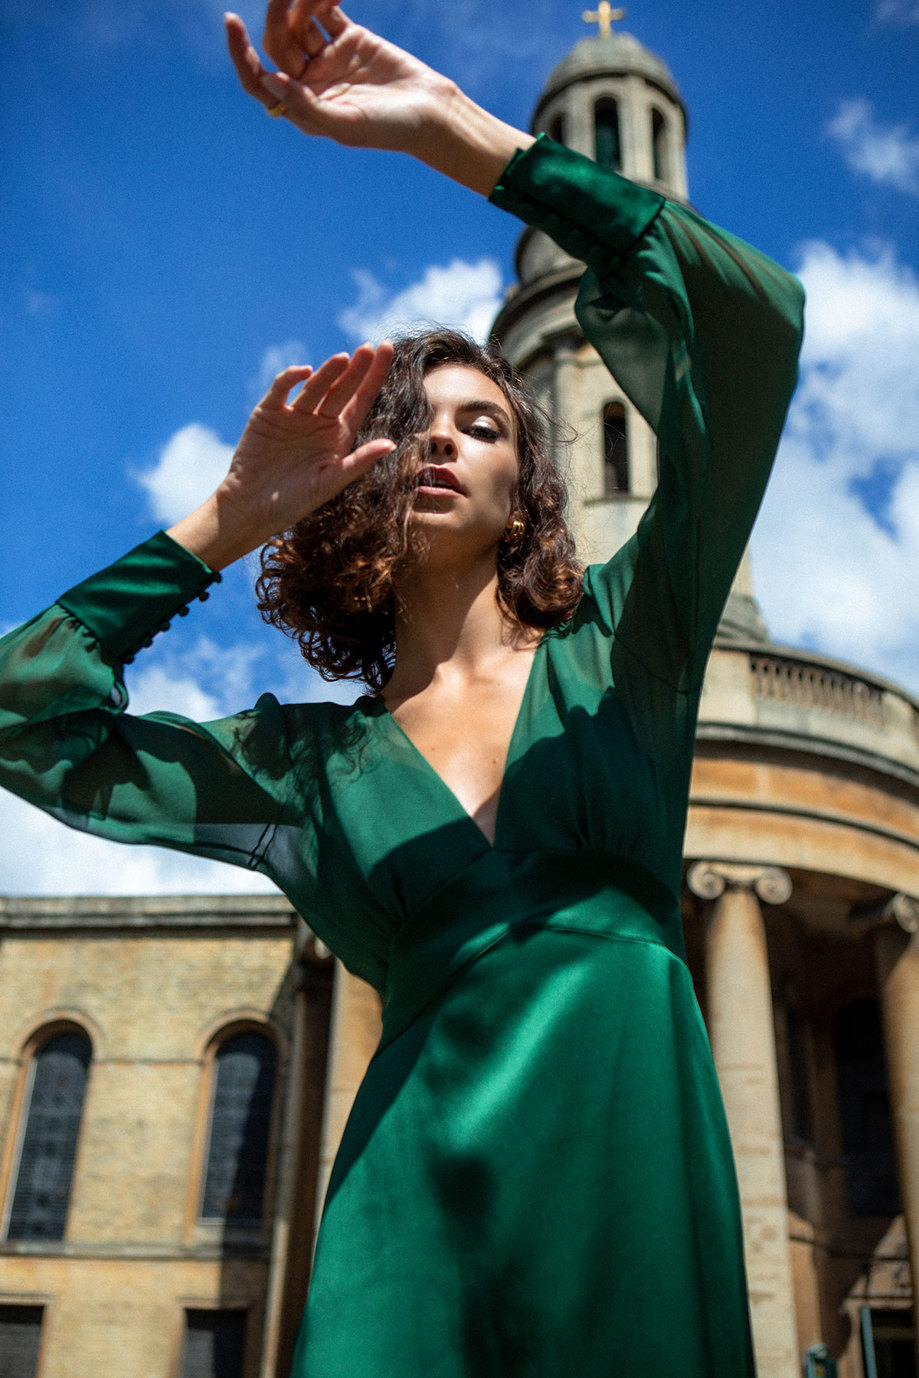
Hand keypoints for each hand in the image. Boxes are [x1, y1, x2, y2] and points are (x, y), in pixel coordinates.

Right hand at [167, 342, 393, 568]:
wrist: (252, 507)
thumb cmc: (294, 502)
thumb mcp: (330, 483)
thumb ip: (359, 462)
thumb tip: (391, 444)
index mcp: (338, 435)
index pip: (361, 400)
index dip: (374, 376)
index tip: (387, 349)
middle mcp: (319, 420)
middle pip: (341, 389)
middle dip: (356, 368)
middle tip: (369, 348)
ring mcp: (294, 414)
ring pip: (314, 387)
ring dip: (328, 372)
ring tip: (343, 358)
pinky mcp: (268, 412)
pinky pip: (281, 390)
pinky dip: (291, 379)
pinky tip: (305, 371)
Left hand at [225, 4, 450, 156]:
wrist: (430, 114)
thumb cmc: (388, 130)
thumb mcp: (345, 125)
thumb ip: (307, 106)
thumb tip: (272, 81)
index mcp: (301, 106)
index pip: (258, 78)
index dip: (240, 53)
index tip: (231, 23)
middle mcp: (310, 81)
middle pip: (277, 42)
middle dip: (276, 16)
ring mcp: (329, 57)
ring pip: (299, 22)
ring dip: (300, 2)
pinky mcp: (350, 38)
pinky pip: (327, 10)